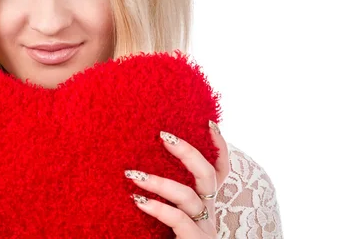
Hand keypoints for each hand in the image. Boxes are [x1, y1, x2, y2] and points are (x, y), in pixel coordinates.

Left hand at [125, 121, 229, 237]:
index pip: (218, 170)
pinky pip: (179, 220)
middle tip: (163, 135)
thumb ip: (162, 194)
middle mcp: (208, 214)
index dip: (220, 147)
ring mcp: (204, 229)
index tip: (209, 123)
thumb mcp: (168, 215)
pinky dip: (158, 208)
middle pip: (207, 175)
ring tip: (132, 174)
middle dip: (188, 151)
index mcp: (204, 204)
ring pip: (189, 196)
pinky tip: (138, 200)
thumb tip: (134, 169)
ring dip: (159, 182)